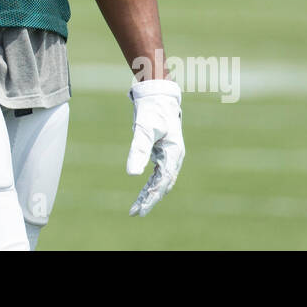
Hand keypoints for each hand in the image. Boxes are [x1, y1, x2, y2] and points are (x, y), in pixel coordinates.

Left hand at [125, 79, 183, 215]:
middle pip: (163, 184)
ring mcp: (169, 155)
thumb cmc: (152, 109)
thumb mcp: (144, 129)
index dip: (151, 197)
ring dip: (149, 193)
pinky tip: (143, 191)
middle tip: (135, 213)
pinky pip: (158, 172)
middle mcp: (174, 156)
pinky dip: (150, 183)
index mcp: (173, 153)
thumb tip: (132, 174)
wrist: (158, 94)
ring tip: (136, 207)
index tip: (139, 209)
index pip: (162, 182)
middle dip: (150, 199)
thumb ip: (138, 150)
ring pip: (160, 180)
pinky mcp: (163, 152)